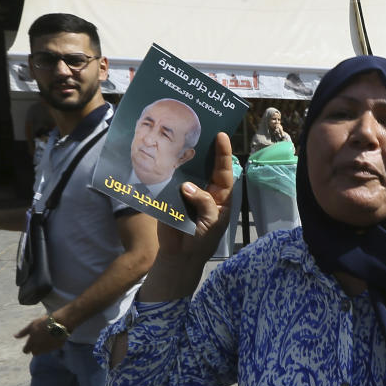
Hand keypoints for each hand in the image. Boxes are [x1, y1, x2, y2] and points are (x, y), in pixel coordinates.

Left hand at [14, 315, 65, 355]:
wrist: (60, 323)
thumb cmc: (44, 322)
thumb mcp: (32, 325)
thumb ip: (23, 332)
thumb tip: (15, 336)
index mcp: (32, 342)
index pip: (26, 350)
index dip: (26, 348)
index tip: (28, 345)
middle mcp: (39, 348)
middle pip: (34, 353)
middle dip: (35, 349)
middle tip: (38, 342)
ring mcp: (48, 349)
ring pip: (43, 352)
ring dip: (42, 348)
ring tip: (45, 339)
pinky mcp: (56, 348)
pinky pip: (51, 349)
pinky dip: (50, 346)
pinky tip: (52, 339)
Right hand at [156, 133, 234, 260]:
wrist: (180, 256)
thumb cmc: (202, 240)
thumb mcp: (211, 222)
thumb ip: (204, 203)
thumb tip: (187, 186)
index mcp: (220, 195)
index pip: (223, 171)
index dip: (223, 153)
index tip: (221, 136)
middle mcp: (204, 190)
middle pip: (204, 166)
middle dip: (202, 148)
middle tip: (199, 129)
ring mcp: (186, 192)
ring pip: (186, 171)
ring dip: (182, 158)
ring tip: (179, 138)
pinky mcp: (170, 196)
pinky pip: (168, 182)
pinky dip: (166, 172)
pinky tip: (162, 158)